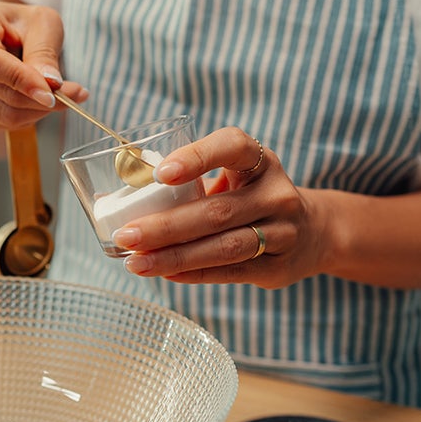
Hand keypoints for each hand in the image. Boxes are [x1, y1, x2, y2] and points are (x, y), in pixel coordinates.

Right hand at [0, 0, 88, 130]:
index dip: (19, 80)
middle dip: (40, 98)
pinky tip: (38, 101)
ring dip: (38, 110)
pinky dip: (28, 117)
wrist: (7, 39)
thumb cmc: (23, 26)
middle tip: (75, 94)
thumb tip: (50, 83)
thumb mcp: (42, 24)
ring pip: (2, 113)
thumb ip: (44, 52)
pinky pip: (1, 124)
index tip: (51, 93)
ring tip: (59, 95)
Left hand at [110, 127, 328, 288]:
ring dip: (175, 256)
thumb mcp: (231, 179)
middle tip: (126, 234)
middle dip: (166, 225)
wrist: (314, 232)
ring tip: (136, 262)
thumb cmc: (249, 198)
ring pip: (223, 246)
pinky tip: (163, 273)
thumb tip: (107, 198)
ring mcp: (282, 232)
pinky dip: (192, 273)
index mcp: (260, 161)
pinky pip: (229, 272)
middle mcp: (276, 194)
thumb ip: (183, 186)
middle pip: (217, 211)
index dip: (197, 157)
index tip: (161, 173)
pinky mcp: (277, 267)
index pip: (233, 147)